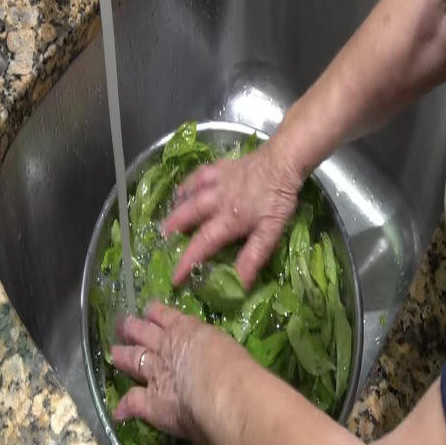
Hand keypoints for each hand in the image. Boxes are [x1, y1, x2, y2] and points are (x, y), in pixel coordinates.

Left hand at [111, 302, 236, 437]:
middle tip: (122, 325)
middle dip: (133, 329)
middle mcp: (167, 348)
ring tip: (115, 353)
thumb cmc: (235, 366)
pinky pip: (133, 401)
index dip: (156, 313)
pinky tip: (119, 411)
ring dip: (123, 356)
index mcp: (189, 331)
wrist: (222, 393)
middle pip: (144, 334)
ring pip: (134, 360)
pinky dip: (125, 406)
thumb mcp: (228, 346)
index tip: (149, 309)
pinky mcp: (150, 401)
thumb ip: (216, 348)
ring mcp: (155, 374)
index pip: (167, 316)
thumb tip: (220, 357)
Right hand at [162, 143, 301, 287]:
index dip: (187, 262)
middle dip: (174, 229)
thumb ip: (253, 257)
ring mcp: (217, 183)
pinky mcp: (222, 168)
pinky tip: (183, 189)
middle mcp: (216, 202)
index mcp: (228, 220)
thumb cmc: (278, 198)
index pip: (202, 244)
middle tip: (162, 240)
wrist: (282, 160)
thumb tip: (240, 284)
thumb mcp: (271, 232)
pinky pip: (198, 175)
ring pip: (190, 196)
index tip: (174, 278)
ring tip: (166, 218)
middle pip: (188, 216)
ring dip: (176, 207)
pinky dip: (188, 183)